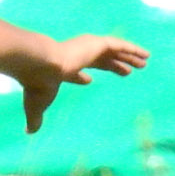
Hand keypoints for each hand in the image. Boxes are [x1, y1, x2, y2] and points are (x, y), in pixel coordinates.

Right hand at [15, 34, 148, 133]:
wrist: (41, 66)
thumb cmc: (38, 86)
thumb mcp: (37, 105)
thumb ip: (36, 118)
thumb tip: (29, 132)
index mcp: (64, 68)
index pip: (76, 71)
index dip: (82, 76)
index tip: (90, 80)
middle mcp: (77, 54)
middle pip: (101, 60)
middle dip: (114, 66)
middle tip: (128, 72)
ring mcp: (88, 47)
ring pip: (114, 51)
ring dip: (129, 56)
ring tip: (145, 61)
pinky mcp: (97, 43)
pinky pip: (120, 45)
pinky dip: (132, 49)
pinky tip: (145, 55)